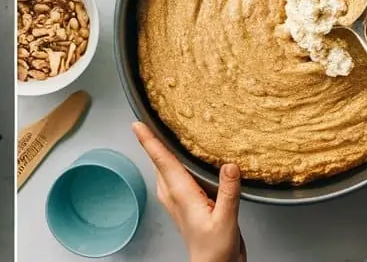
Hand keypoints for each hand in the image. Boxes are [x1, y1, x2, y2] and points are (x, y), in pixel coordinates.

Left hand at [133, 122, 245, 261]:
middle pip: (159, 161)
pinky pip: (172, 176)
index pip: (161, 160)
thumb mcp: (225, 221)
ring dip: (162, 151)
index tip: (137, 125)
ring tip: (163, 132)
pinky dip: (172, 163)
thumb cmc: (215, 251)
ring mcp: (176, 199)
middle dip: (153, 139)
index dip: (148, 141)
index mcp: (180, 193)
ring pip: (164, 168)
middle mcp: (174, 194)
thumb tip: (229, 166)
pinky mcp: (183, 203)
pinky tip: (182, 159)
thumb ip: (228, 192)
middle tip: (152, 118)